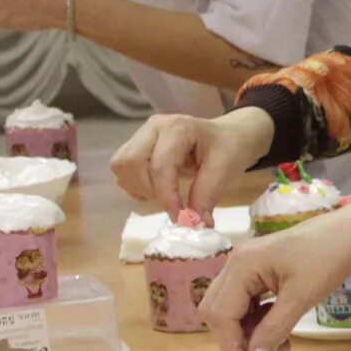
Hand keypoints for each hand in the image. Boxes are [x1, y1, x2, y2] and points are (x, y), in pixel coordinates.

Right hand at [113, 108, 274, 216]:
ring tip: (166, 194)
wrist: (228, 136)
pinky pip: (122, 169)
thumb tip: (193, 223)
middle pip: (131, 163)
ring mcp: (142, 134)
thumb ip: (207, 195)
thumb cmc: (229, 149)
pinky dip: (135, 185)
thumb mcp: (226, 170)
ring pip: (121, 166)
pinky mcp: (136, 145)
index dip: (167, 196)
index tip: (181, 218)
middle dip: (149, 190)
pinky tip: (157, 188)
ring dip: (139, 188)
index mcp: (178, 127)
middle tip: (172, 203)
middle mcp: (154, 127)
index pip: (160, 166)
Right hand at [201, 207, 350, 350]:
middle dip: (235, 338)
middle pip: (218, 310)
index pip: (221, 313)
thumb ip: (274, 329)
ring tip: (280, 347)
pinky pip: (248, 302)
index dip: (229, 344)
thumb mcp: (301, 298)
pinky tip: (282, 333)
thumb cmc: (327, 259)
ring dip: (250, 331)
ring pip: (233, 308)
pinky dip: (260, 320)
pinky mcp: (259, 271)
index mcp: (242, 265)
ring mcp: (246, 266)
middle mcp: (237, 263)